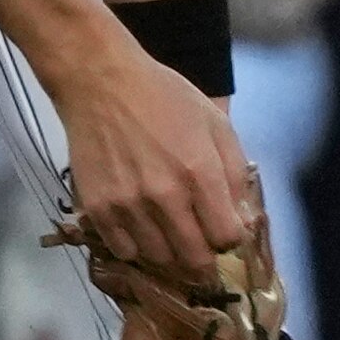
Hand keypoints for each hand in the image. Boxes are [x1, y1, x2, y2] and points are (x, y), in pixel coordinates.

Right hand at [50, 43, 254, 276]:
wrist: (101, 81)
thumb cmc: (163, 97)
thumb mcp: (214, 122)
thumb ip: (235, 172)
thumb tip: (241, 219)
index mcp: (200, 172)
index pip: (227, 238)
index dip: (229, 238)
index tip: (221, 229)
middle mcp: (165, 195)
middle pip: (195, 258)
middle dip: (203, 256)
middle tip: (198, 243)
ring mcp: (128, 205)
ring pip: (160, 258)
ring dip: (169, 251)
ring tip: (167, 231)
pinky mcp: (98, 208)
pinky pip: (123, 251)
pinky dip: (134, 246)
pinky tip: (138, 226)